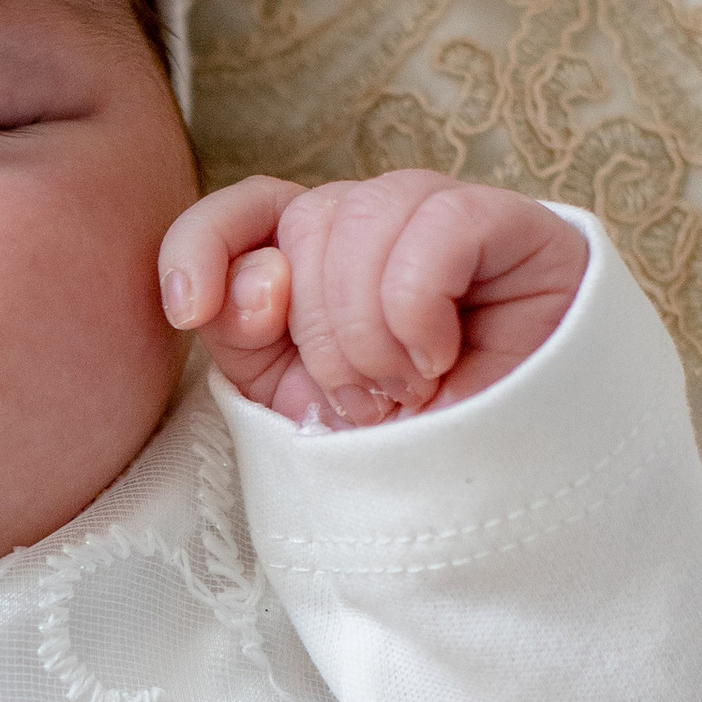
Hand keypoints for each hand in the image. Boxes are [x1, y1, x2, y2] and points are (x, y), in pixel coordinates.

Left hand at [160, 171, 586, 425]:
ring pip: (368, 215)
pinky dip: (419, 304)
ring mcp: (443, 215)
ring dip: (369, 329)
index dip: (202, 244)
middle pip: (308, 220)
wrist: (499, 493)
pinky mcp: (514, 224)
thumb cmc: (394, 442)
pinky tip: (439, 357)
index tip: (187, 311)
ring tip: (405, 390)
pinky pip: (440, 224)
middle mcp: (375, 222)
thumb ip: (244, 331)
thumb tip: (255, 282)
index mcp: (314, 255)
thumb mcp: (291, 396)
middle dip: (319, 333)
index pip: (244, 207)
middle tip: (361, 403)